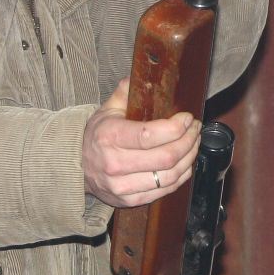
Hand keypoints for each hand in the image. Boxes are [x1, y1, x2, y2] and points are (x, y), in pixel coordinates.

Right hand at [81, 79, 198, 207]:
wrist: (77, 168)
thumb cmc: (97, 137)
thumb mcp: (106, 110)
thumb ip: (126, 92)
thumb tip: (145, 74)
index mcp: (109, 137)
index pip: (150, 136)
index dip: (176, 128)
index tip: (187, 118)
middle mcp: (115, 164)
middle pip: (166, 157)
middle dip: (189, 141)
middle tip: (195, 129)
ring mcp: (122, 186)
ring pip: (170, 176)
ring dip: (189, 158)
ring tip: (194, 143)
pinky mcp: (130, 200)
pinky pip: (165, 190)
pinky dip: (182, 175)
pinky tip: (185, 162)